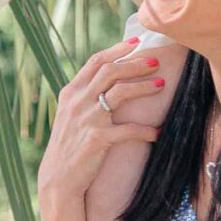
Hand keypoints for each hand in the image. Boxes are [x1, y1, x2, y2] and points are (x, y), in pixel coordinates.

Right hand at [38, 40, 167, 197]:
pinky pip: (128, 130)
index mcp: (71, 93)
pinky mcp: (97, 139)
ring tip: (162, 84)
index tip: (135, 42)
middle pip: (110, 71)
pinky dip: (146, 130)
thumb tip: (107, 81)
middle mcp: (78, 102)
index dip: (116, 50)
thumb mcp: (69, 115)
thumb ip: (84, 97)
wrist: (58, 178)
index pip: (95, 62)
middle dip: (135, 63)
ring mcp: (88, 119)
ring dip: (144, 86)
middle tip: (155, 62)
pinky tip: (158, 132)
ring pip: (120, 92)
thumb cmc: (68, 146)